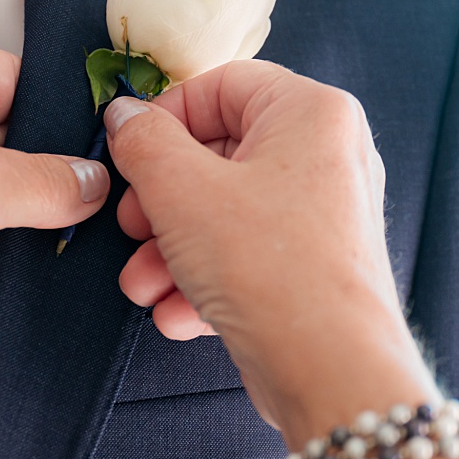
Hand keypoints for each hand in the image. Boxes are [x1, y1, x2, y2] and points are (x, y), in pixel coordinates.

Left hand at [0, 38, 108, 394]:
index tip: (109, 154)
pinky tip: (15, 274)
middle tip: (98, 206)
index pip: (14, 79)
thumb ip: (47, 183)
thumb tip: (94, 184)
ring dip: (11, 222)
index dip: (60, 117)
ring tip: (67, 242)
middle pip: (1, 137)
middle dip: (41, 177)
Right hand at [102, 60, 436, 443]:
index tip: (129, 154)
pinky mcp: (316, 268)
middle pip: (219, 154)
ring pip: (226, 213)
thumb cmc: (270, 269)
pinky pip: (248, 257)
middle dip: (159, 201)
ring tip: (141, 285)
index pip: (222, 85)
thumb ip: (143, 142)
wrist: (334, 373)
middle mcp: (329, 156)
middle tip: (130, 225)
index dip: (165, 117)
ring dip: (171, 250)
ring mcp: (326, 216)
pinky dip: (206, 280)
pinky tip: (176, 313)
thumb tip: (125, 116)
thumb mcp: (180, 191)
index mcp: (311, 114)